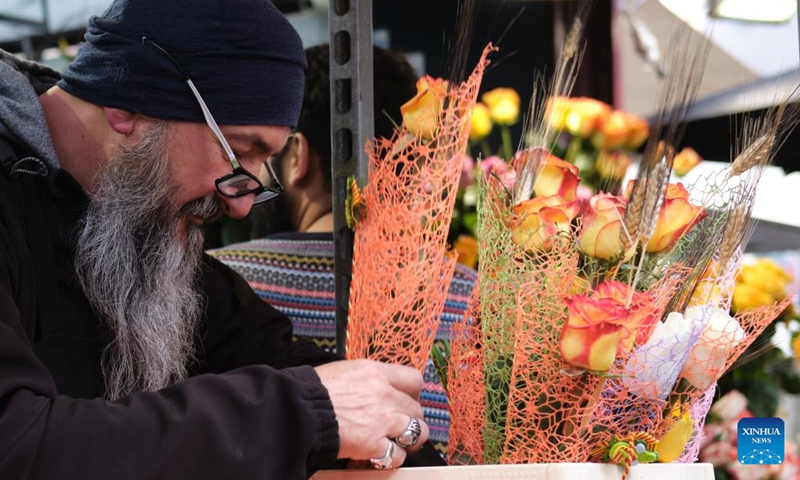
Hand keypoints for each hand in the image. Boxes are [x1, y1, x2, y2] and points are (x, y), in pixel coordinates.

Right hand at [314, 359, 429, 466]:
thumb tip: (374, 384)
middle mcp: (384, 394)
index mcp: (375, 373)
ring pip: (416, 431)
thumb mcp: (343, 370)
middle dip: (411, 417)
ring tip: (402, 442)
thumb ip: (366, 378)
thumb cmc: (312, 390)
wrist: (298, 409)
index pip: (413, 380)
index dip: (413, 393)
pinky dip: (393, 458)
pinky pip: (397, 454)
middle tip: (402, 424)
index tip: (409, 399)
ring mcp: (382, 420)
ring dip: (411, 439)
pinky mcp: (373, 444)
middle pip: (416, 408)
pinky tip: (383, 455)